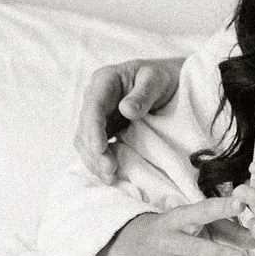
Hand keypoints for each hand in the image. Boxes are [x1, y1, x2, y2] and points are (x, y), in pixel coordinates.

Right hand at [74, 57, 184, 181]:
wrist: (169, 81)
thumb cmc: (163, 77)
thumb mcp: (157, 80)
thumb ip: (144, 94)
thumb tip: (126, 110)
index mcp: (104, 80)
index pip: (93, 107)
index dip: (94, 130)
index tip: (101, 149)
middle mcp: (95, 97)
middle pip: (85, 127)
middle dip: (94, 152)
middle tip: (110, 172)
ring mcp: (97, 114)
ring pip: (86, 140)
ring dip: (95, 160)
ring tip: (111, 178)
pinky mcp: (103, 128)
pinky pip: (94, 146)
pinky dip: (100, 161)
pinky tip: (111, 174)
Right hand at [105, 197, 249, 255]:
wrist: (129, 244)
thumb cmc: (175, 230)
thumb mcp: (196, 223)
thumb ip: (229, 230)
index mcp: (176, 218)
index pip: (200, 211)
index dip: (220, 208)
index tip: (241, 205)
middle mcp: (166, 240)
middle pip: (194, 248)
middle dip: (218, 254)